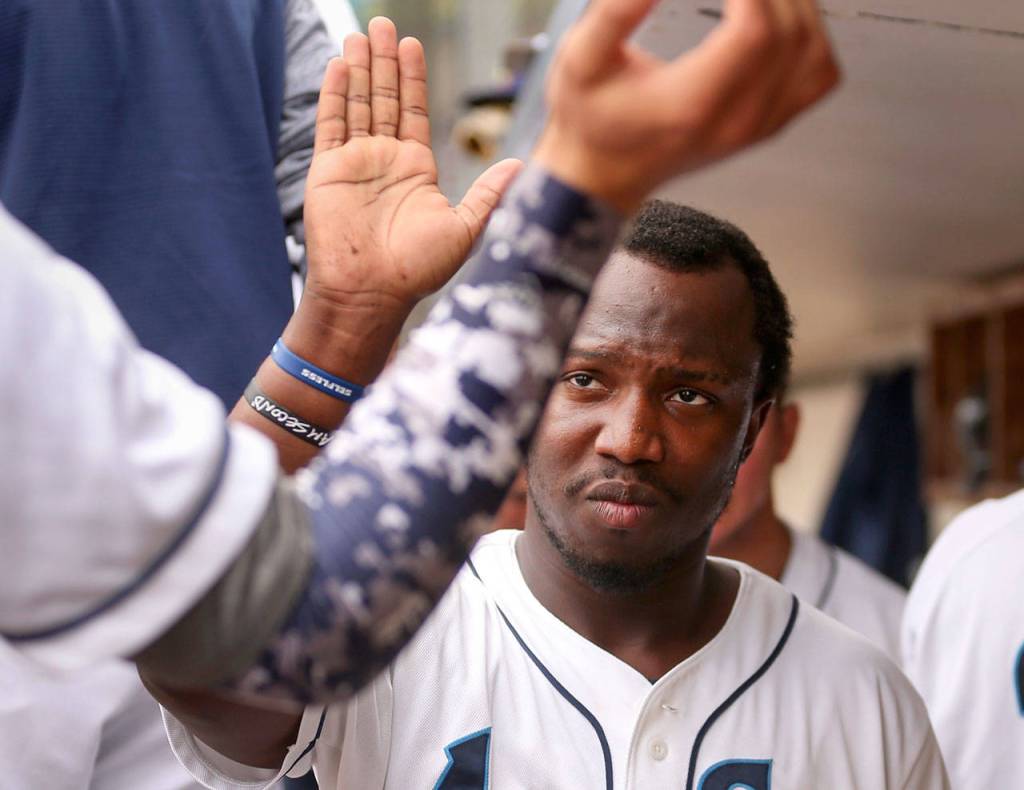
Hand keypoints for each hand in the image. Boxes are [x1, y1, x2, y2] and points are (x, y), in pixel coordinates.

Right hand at [303, 18, 521, 313]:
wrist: (372, 292)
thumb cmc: (418, 270)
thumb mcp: (465, 228)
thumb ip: (487, 193)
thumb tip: (520, 166)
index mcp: (416, 170)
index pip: (414, 111)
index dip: (412, 78)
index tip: (413, 46)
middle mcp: (385, 161)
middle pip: (384, 98)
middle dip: (384, 62)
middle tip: (384, 25)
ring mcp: (355, 163)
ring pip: (357, 103)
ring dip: (359, 69)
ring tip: (361, 34)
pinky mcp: (327, 171)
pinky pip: (330, 124)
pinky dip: (333, 94)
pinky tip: (338, 66)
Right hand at [535, 0, 839, 212]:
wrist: (603, 175)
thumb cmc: (591, 121)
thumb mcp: (581, 60)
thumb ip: (614, 11)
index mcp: (692, 104)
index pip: (754, 28)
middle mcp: (737, 120)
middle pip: (789, 29)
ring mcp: (760, 126)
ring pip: (813, 46)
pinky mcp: (770, 124)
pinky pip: (820, 72)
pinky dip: (811, 32)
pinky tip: (778, 14)